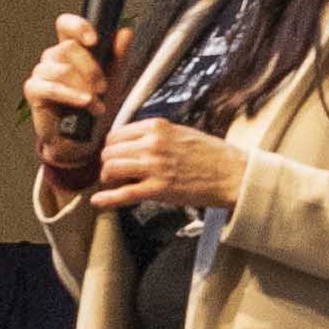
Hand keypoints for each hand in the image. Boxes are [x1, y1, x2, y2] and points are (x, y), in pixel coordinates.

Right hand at [23, 13, 114, 173]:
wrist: (85, 139)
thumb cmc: (96, 106)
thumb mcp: (114, 80)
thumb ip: (118, 56)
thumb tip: (126, 32)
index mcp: (71, 48)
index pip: (66, 25)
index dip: (77, 26)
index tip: (94, 40)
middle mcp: (53, 57)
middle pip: (67, 47)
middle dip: (90, 68)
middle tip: (104, 88)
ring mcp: (41, 73)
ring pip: (61, 69)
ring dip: (83, 87)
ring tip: (97, 104)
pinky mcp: (34, 91)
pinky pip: (50, 87)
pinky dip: (70, 96)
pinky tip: (84, 103)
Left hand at [93, 116, 243, 213]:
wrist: (231, 173)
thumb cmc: (210, 154)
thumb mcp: (180, 132)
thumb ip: (155, 135)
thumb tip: (133, 141)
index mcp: (156, 127)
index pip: (116, 134)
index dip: (112, 147)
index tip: (114, 155)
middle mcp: (152, 143)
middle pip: (110, 152)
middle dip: (108, 163)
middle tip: (114, 172)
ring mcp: (154, 166)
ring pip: (111, 169)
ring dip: (108, 178)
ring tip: (114, 183)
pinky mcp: (158, 189)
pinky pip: (124, 194)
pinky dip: (107, 199)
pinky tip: (98, 202)